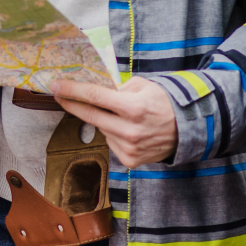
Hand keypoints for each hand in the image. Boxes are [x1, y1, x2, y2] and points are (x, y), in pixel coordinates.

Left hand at [51, 78, 177, 166]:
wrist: (189, 129)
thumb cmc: (165, 102)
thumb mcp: (144, 85)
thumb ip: (118, 88)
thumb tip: (93, 88)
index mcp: (134, 108)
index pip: (95, 97)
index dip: (72, 90)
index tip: (56, 85)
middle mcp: (130, 130)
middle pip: (90, 115)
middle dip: (72, 103)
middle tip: (59, 94)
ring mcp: (129, 148)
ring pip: (101, 129)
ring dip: (101, 119)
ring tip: (118, 113)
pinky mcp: (130, 160)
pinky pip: (110, 142)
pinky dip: (113, 133)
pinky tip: (126, 128)